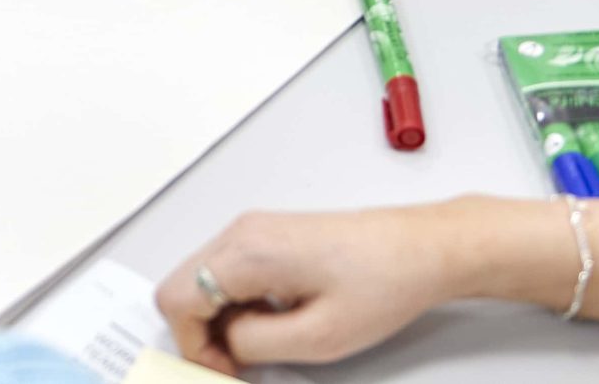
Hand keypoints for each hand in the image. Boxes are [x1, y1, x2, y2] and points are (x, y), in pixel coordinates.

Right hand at [158, 205, 484, 372]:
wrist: (421, 249)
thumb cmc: (383, 281)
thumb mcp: (318, 337)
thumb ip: (256, 344)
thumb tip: (226, 345)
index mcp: (249, 251)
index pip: (177, 298)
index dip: (191, 345)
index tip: (220, 369)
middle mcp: (245, 231)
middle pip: (182, 286)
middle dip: (200, 333)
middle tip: (234, 364)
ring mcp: (255, 228)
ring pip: (202, 278)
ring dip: (218, 318)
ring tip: (259, 345)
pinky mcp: (269, 235)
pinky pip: (228, 270)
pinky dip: (235, 302)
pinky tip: (271, 321)